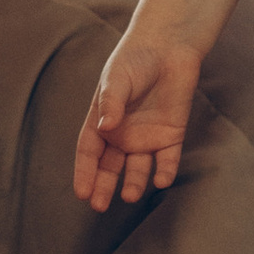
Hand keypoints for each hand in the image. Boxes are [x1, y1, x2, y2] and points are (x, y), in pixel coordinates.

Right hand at [74, 28, 200, 207]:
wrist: (168, 47)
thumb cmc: (135, 60)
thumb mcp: (116, 80)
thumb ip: (111, 103)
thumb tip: (105, 127)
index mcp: (102, 121)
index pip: (89, 152)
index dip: (84, 172)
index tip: (82, 193)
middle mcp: (122, 134)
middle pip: (109, 167)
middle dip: (103, 186)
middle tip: (99, 206)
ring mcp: (146, 137)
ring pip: (138, 168)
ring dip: (134, 182)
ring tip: (130, 196)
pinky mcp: (171, 135)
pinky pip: (167, 159)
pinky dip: (165, 171)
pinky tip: (161, 180)